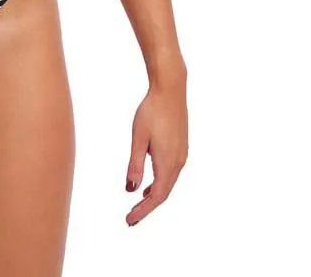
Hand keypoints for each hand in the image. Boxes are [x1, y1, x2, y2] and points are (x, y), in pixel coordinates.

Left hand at [124, 76, 187, 225]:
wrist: (170, 90)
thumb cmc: (151, 111)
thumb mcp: (138, 138)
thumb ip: (135, 164)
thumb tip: (131, 189)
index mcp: (167, 162)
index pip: (157, 197)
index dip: (143, 211)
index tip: (129, 221)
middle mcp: (178, 162)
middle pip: (164, 193)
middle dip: (147, 207)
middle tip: (130, 218)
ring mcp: (182, 155)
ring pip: (168, 183)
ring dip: (154, 195)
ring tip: (138, 204)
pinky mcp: (181, 147)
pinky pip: (171, 173)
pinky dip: (160, 183)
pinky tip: (149, 183)